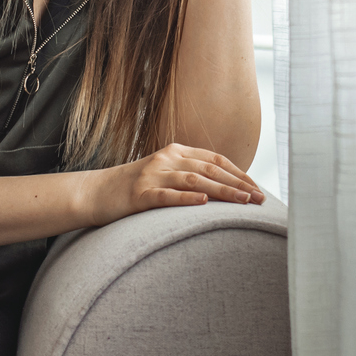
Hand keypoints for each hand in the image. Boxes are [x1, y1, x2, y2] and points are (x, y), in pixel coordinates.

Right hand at [82, 143, 265, 224]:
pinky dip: (186, 199)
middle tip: (260, 199)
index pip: (216, 160)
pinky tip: (204, 204)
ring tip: (243, 201)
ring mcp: (152, 175)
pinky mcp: (139, 194)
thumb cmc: (134, 188)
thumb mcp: (164, 174)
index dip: (239, 173)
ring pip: (194, 181)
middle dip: (238, 184)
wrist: (95, 192)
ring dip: (222, 191)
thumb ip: (189, 176)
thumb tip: (224, 189)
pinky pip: (166, 196)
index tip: (258, 189)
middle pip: (210, 170)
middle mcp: (166, 159)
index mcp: (175, 152)